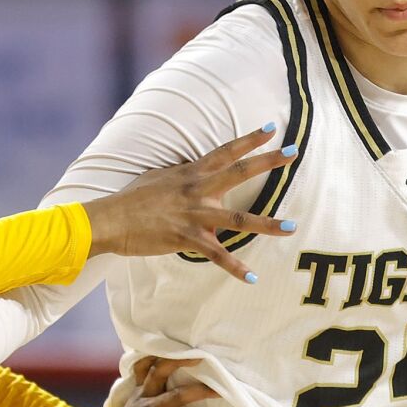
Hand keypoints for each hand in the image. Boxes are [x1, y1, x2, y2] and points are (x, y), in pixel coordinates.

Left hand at [77, 356, 218, 406]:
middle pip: (177, 394)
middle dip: (202, 392)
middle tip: (223, 392)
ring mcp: (141, 396)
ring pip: (158, 371)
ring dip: (178, 362)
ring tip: (199, 358)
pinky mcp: (138, 391)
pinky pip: (143, 367)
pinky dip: (154, 357)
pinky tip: (170, 352)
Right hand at [81, 125, 296, 282]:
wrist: (111, 220)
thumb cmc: (132, 199)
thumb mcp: (158, 178)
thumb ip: (180, 176)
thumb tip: (190, 173)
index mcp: (191, 173)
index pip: (225, 151)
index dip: (248, 139)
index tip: (271, 129)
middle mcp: (197, 189)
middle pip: (240, 172)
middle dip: (268, 161)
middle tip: (295, 151)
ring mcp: (194, 214)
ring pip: (238, 218)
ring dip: (267, 224)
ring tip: (292, 227)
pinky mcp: (187, 238)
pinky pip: (216, 255)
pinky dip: (234, 268)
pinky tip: (251, 278)